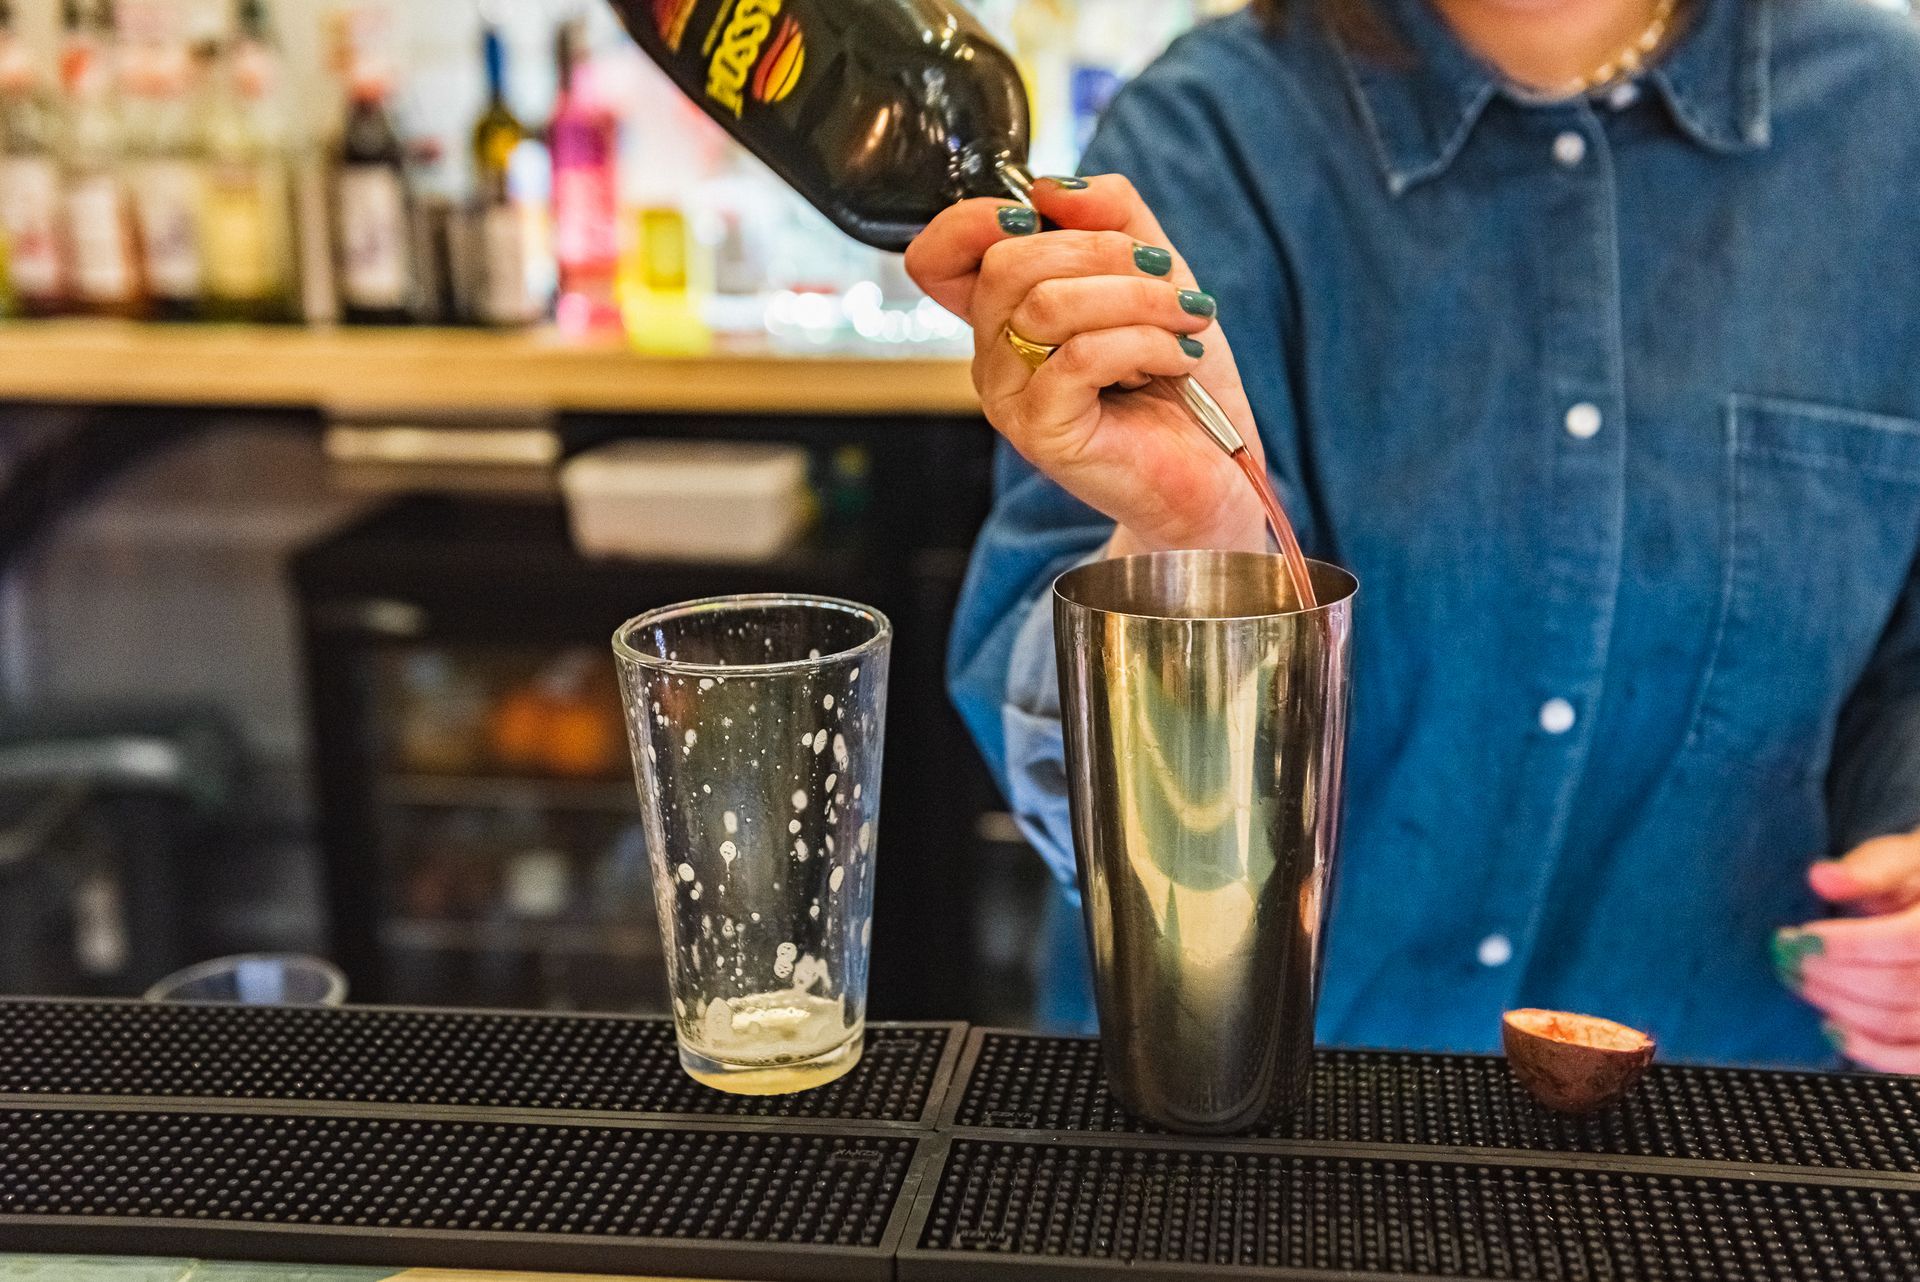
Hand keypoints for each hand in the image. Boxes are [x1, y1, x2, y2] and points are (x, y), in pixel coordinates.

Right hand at [904, 174, 1266, 554]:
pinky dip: (1145, 343)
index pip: (938, 256)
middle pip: (1007, 263)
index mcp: (1005, 314)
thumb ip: (1112, 218)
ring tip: (1188, 319)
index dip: (974, 218)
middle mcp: (992, 356)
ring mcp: (1009, 398)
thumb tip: (1055, 184)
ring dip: (1138, 297)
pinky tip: (1180, 359)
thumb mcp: (1154, 275)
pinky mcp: (1041, 433)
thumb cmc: (1180, 379)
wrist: (1213, 475)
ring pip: (1047, 304)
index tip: (1043, 209)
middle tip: (1165, 276)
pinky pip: (1079, 357)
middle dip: (1101, 250)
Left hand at [1775, 828, 1919, 1071]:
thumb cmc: (1919, 880)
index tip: (1797, 938)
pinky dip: (1870, 1052)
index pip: (1904, 940)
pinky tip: (1831, 1028)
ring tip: (1798, 982)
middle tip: (1785, 959)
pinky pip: (1913, 1060)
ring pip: (1898, 1023)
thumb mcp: (1902, 861)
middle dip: (1829, 976)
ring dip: (1838, 1007)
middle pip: (1895, 986)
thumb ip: (1868, 872)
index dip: (1847, 945)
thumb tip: (1822, 877)